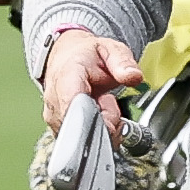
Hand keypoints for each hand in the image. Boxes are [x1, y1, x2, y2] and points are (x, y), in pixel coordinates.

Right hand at [37, 25, 140, 139]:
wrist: (68, 56)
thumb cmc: (87, 55)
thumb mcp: (111, 49)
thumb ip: (123, 62)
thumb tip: (134, 76)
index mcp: (66, 78)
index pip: (76, 108)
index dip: (98, 117)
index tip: (111, 109)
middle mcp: (55, 100)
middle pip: (84, 127)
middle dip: (106, 122)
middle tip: (109, 102)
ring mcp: (54, 116)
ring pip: (84, 136)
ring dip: (101, 126)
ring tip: (101, 104)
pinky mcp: (58, 127)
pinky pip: (82, 139)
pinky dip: (95, 131)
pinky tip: (96, 115)